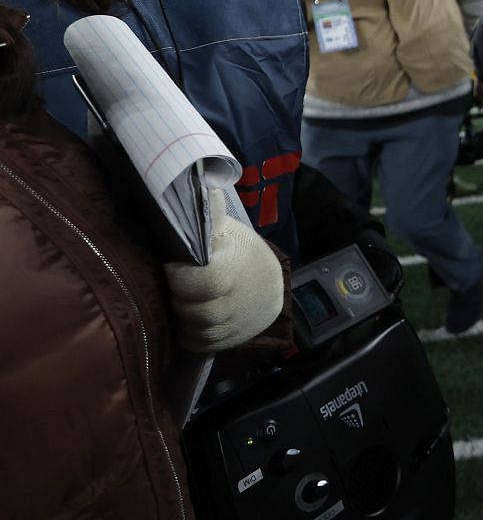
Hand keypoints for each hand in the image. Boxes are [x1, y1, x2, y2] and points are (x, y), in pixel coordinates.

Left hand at [165, 208, 284, 352]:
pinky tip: (189, 317)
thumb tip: (200, 175)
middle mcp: (235, 302)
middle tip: (178, 284)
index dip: (181, 278)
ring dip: (182, 317)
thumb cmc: (240, 252)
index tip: (174, 266)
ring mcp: (234, 324)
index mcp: (233, 270)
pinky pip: (198, 344)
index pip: (201, 284)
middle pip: (193, 310)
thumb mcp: (227, 229)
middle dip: (178, 298)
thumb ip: (209, 209)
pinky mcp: (229, 341)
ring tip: (184, 298)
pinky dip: (189, 334)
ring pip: (194, 330)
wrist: (271, 285)